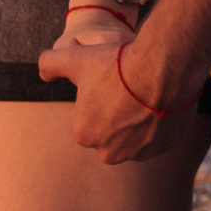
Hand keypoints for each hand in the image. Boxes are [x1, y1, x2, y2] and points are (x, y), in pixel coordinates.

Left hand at [38, 13, 178, 162]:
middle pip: (110, 129)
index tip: (109, 81)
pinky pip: (158, 135)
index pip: (87, 116)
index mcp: (84, 135)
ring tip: (145, 93)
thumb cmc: (115, 65)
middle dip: (116, 113)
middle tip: (126, 87)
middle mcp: (110, 152)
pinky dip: (158, 123)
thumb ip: (49, 64)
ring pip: (134, 135)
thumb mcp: (74, 58)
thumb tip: (44, 75)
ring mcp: (140, 153)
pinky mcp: (165, 147)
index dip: (97, 96)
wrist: (162, 70)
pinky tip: (160, 100)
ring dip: (137, 120)